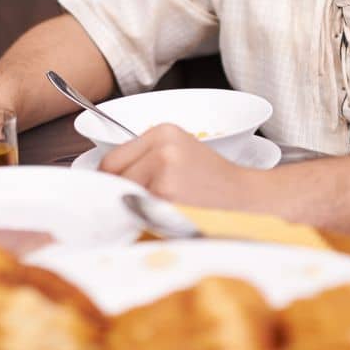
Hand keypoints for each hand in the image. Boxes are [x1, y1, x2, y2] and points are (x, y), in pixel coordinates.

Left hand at [100, 125, 265, 208]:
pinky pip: (139, 209)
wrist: (245, 197)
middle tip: (142, 204)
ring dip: (134, 206)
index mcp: (162, 131)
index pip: (112, 158)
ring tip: (162, 208)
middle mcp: (161, 146)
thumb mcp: (178, 155)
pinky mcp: (167, 192)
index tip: (117, 192)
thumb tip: (105, 179)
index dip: (112, 179)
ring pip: (124, 194)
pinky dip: (146, 217)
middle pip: (113, 175)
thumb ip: (144, 159)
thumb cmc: (212, 181)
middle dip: (121, 193)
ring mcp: (164, 169)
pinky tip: (167, 216)